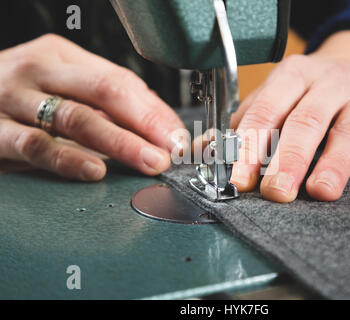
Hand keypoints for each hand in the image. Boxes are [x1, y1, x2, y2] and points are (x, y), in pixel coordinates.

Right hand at [0, 34, 185, 180]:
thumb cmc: (24, 96)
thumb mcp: (66, 87)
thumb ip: (112, 103)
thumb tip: (166, 127)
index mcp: (62, 57)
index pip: (120, 81)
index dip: (154, 112)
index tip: (178, 139)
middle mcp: (39, 72)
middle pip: (104, 92)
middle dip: (144, 124)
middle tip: (169, 150)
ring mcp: (14, 99)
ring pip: (74, 117)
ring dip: (117, 143)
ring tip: (146, 161)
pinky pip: (35, 145)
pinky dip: (68, 158)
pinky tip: (94, 170)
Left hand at [230, 31, 349, 201]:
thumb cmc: (311, 91)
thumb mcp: (277, 94)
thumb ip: (247, 121)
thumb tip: (209, 150)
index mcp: (292, 76)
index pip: (267, 111)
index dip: (251, 146)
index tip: (240, 179)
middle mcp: (329, 83)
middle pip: (306, 122)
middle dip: (289, 160)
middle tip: (276, 193)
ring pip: (348, 132)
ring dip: (334, 163)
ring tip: (321, 191)